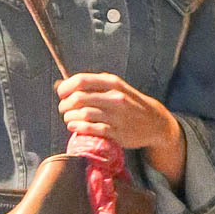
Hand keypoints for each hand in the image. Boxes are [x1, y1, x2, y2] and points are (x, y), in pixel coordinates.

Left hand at [57, 72, 184, 184]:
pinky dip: (79, 128)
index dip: (66, 88)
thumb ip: (92, 85)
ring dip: (70, 117)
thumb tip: (61, 84)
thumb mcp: (115, 87)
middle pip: (79, 98)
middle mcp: (115, 97)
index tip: (62, 94)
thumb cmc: (129, 103)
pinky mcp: (118, 132)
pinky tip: (74, 127)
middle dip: (65, 105)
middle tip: (63, 109)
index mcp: (112, 82)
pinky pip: (92, 129)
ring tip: (69, 119)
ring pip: (84, 114)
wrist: (154, 122)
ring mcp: (117, 116)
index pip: (81, 81)